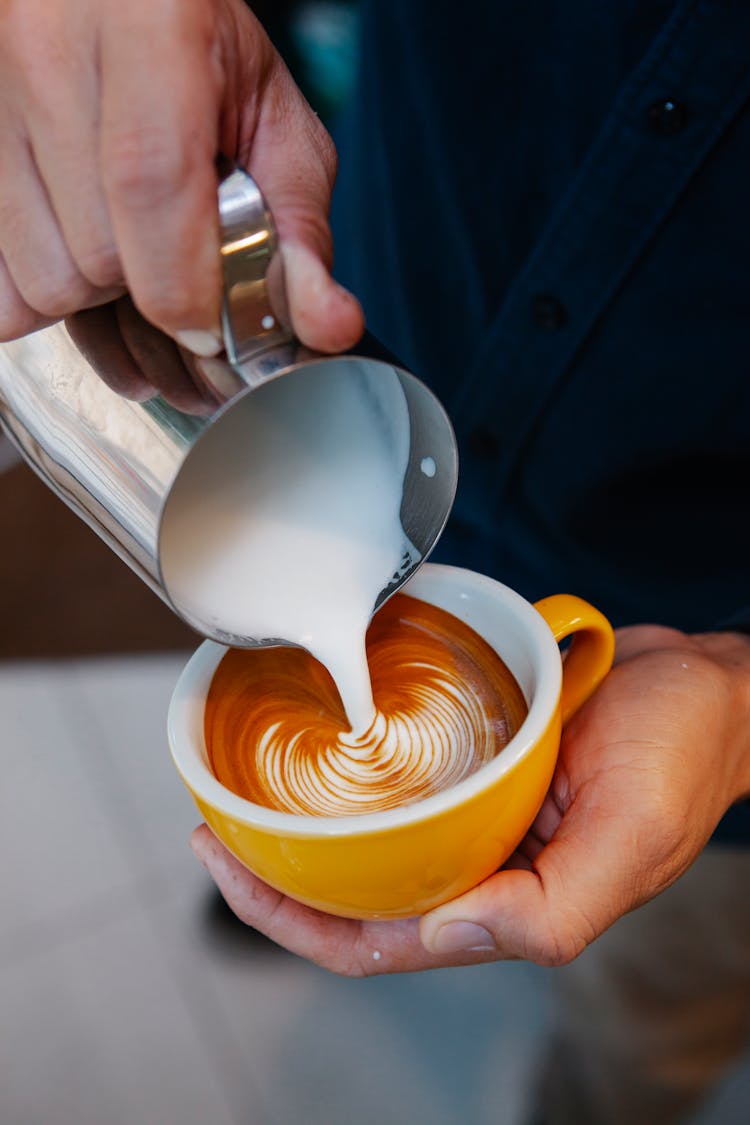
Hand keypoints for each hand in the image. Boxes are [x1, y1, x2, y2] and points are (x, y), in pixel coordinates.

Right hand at [0, 0, 362, 402]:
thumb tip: (327, 325)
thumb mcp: (277, 126)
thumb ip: (302, 232)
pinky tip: (81, 261)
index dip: (183, 284)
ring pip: (40, 278)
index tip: (210, 328)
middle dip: (147, 289)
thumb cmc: (204, 49)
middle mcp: (49, 52)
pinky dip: (43, 296)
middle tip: (179, 256)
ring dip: (94, 294)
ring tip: (130, 246)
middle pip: (92, 255)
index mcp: (149, 26)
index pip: (149, 183)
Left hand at [190, 625, 749, 974]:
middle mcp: (482, 864)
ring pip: (374, 837)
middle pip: (357, 892)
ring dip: (310, 822)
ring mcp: (479, 811)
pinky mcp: (484, 761)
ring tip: (247, 786)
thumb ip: (548, 912)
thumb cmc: (682, 753)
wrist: (709, 683)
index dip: (294, 922)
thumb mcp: (630, 836)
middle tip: (215, 824)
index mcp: (507, 904)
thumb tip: (441, 936)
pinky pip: (406, 776)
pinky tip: (324, 737)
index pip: (377, 941)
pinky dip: (360, 770)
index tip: (230, 870)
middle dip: (279, 873)